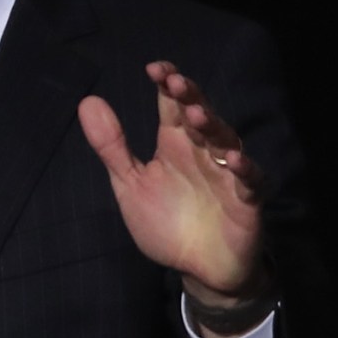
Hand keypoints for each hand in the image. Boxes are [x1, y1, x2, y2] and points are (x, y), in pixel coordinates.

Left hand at [77, 61, 266, 306]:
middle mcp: (203, 152)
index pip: (172, 105)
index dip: (166, 84)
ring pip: (224, 140)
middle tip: (175, 82)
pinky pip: (249, 180)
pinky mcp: (247, 200)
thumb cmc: (166, 222)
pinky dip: (243, 169)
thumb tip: (88, 101)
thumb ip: (112, 147)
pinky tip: (231, 160)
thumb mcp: (131, 184)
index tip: (153, 68)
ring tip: (196, 115)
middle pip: (200, 115)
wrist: (197, 268)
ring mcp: (228, 173)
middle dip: (190, 97)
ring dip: (212, 126)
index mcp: (175, 145)